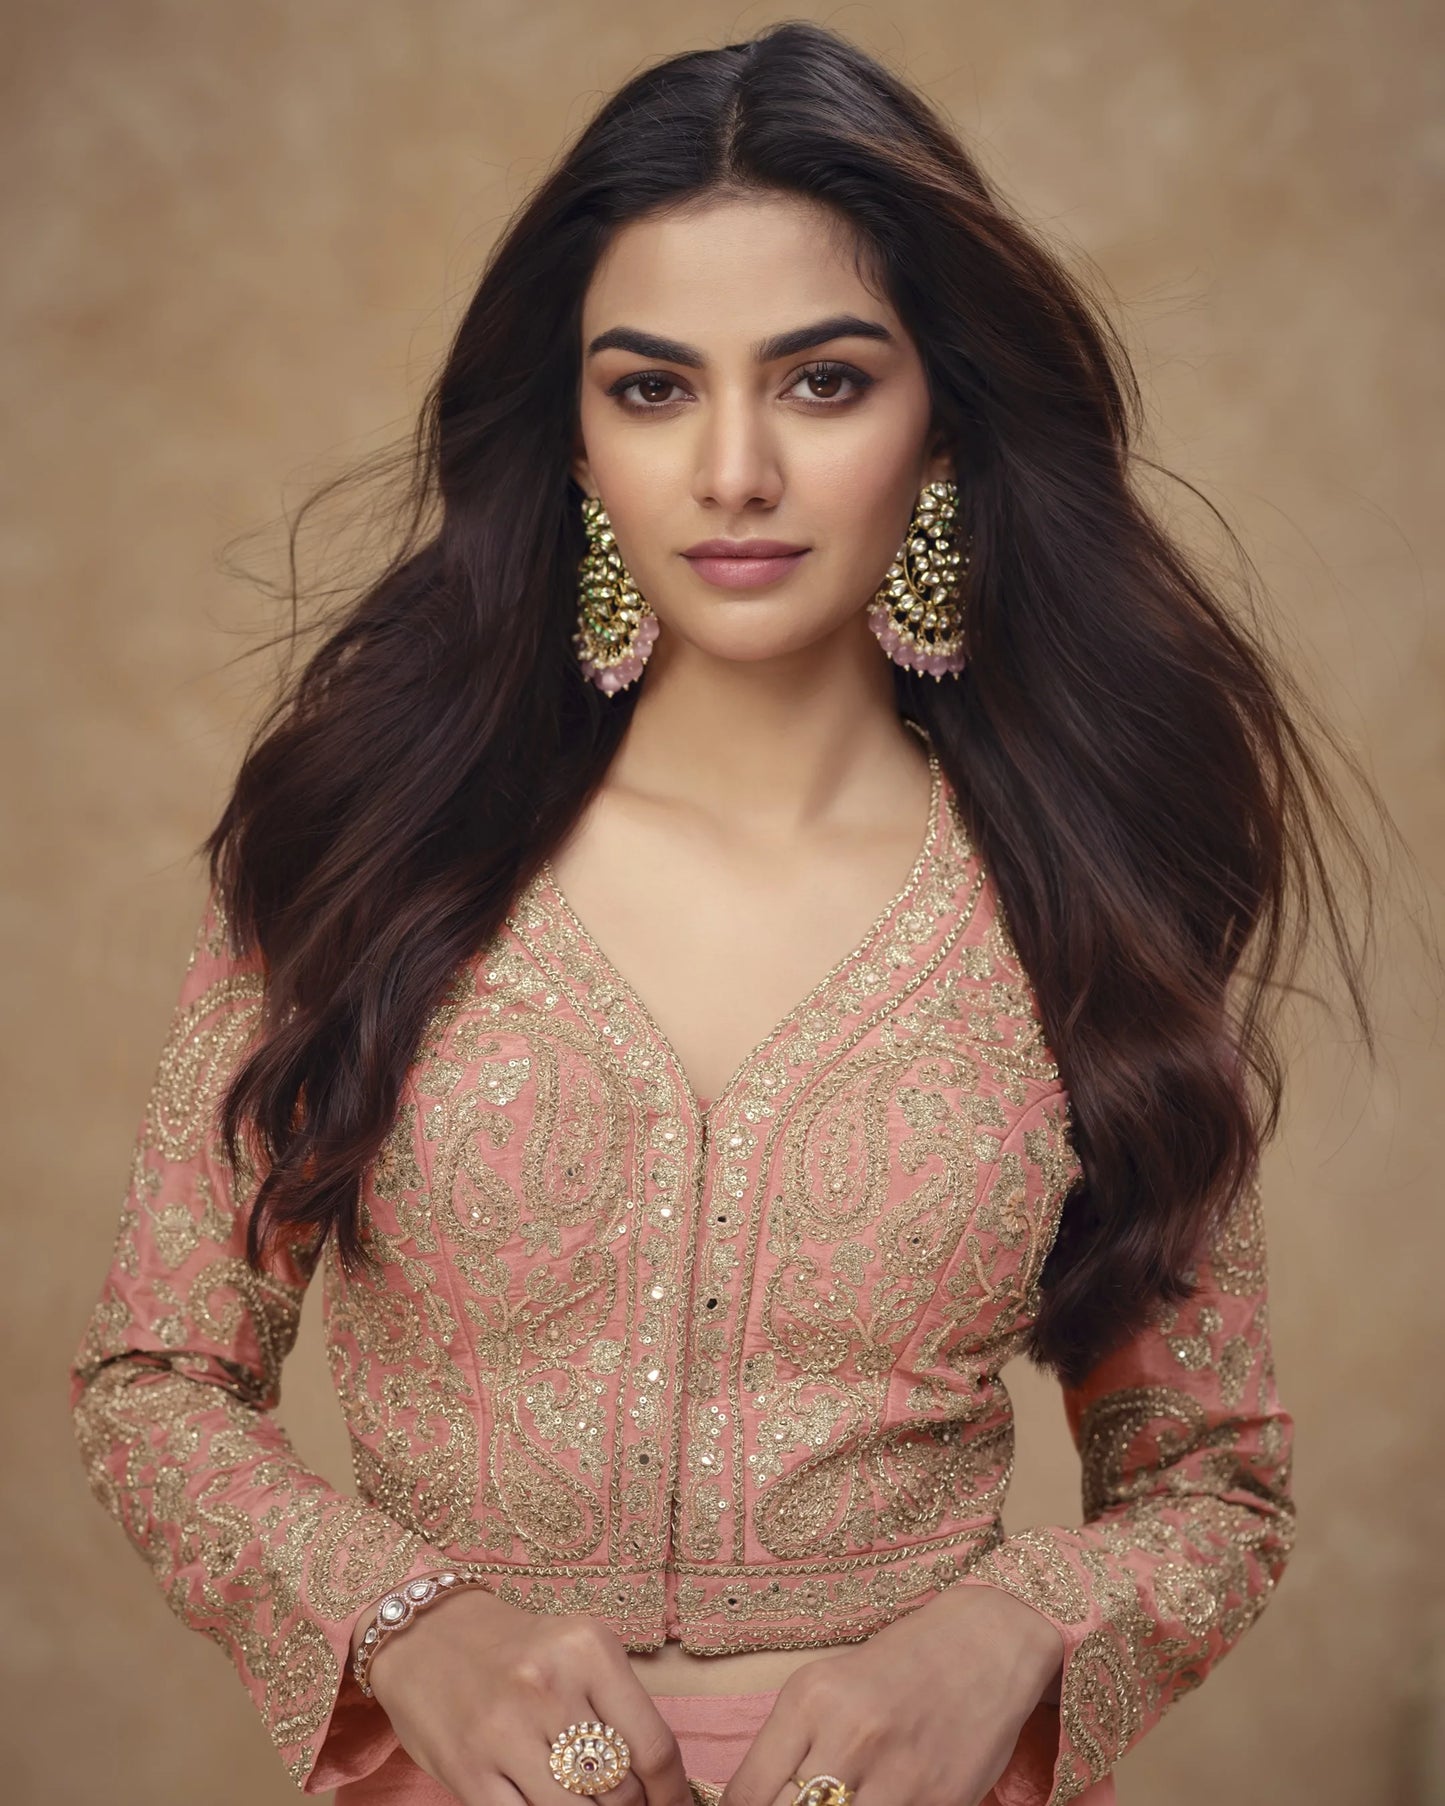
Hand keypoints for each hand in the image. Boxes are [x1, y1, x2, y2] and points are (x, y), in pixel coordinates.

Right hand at [354, 1587, 693, 1805]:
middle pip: (619, 1790)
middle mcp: (548, 1687)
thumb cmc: (514, 1649)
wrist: (425, 1636)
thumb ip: (615, 1708)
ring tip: (586, 1803)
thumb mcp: (575, 1651)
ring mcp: (504, 1732)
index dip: (672, 1795)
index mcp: (587, 1649)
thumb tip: (657, 1785)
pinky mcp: (469, 1771)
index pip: (654, 1747)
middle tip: (628, 1805)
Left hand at [719, 1585, 1064, 1805]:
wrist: (987, 1641)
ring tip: (837, 1805)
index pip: (748, 1793)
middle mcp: (849, 1734)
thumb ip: (793, 1744)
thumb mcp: (830, 1685)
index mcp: (810, 1698)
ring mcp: (897, 1773)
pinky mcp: (940, 1801)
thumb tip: (757, 1803)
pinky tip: (880, 1802)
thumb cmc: (900, 1663)